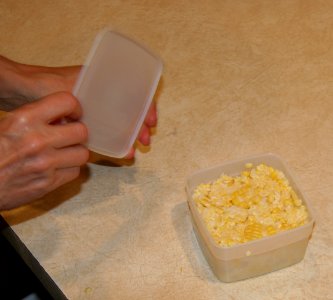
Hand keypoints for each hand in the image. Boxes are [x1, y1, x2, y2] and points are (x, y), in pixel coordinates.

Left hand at [0, 55, 157, 158]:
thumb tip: (97, 123)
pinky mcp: (88, 116)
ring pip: (121, 119)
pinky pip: (107, 126)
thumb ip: (80, 106)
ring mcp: (97, 105)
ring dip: (131, 132)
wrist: (24, 87)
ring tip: (134, 147)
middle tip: (145, 141)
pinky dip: (115, 136)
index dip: (147, 107)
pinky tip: (119, 146)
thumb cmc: (45, 84)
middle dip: (141, 125)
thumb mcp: (68, 92)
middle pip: (131, 108)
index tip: (151, 122)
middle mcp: (103, 93)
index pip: (135, 92)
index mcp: (104, 81)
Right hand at [0, 92, 88, 209]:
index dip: (74, 109)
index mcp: (25, 119)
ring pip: (82, 154)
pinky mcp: (48, 183)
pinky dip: (69, 169)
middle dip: (78, 133)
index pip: (67, 102)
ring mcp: (45, 163)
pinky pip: (74, 172)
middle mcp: (38, 140)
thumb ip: (36, 117)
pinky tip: (58, 167)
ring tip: (65, 152)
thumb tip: (63, 117)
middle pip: (81, 131)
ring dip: (76, 152)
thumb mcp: (9, 123)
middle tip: (71, 136)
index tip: (72, 115)